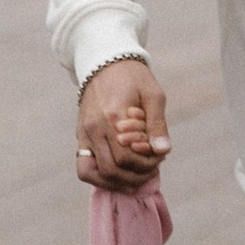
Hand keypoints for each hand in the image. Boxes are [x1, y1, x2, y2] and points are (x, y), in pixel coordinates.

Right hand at [77, 58, 168, 187]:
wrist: (106, 62)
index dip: (146, 164)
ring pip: (93, 174)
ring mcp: (84, 134)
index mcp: (112, 116)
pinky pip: (84, 167)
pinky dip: (100, 178)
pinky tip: (119, 175)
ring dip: (116, 183)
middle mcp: (94, 128)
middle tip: (152, 169)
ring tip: (136, 178)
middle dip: (135, 176)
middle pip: (111, 169)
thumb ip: (158, 124)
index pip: (126, 157)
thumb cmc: (134, 78)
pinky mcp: (80, 136)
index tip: (160, 157)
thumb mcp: (153, 95)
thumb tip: (163, 150)